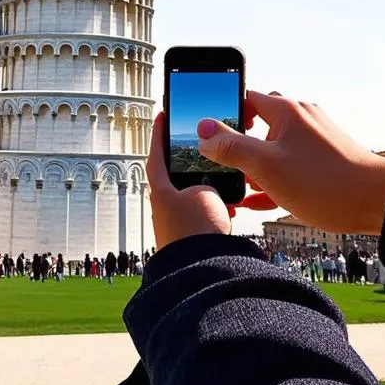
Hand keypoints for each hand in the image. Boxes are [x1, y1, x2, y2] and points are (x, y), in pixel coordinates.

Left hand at [146, 112, 231, 246]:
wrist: (200, 269)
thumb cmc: (197, 229)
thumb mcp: (206, 193)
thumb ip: (205, 183)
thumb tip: (207, 190)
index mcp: (161, 190)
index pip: (157, 152)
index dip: (159, 133)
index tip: (161, 115)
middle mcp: (163, 206)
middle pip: (175, 175)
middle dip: (190, 165)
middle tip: (202, 152)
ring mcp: (175, 223)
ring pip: (192, 196)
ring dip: (207, 190)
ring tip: (224, 188)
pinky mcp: (187, 238)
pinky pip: (201, 216)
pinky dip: (214, 209)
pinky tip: (228, 211)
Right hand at [195, 91, 384, 234]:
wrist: (378, 202)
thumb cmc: (324, 182)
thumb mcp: (266, 165)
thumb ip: (231, 146)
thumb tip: (202, 129)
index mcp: (286, 112)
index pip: (246, 98)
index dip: (224, 113)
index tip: (209, 133)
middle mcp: (301, 119)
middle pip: (260, 122)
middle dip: (239, 142)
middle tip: (223, 162)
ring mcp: (314, 140)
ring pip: (274, 147)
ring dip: (255, 165)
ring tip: (239, 186)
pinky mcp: (324, 162)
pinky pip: (290, 165)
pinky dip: (273, 178)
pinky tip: (260, 201)